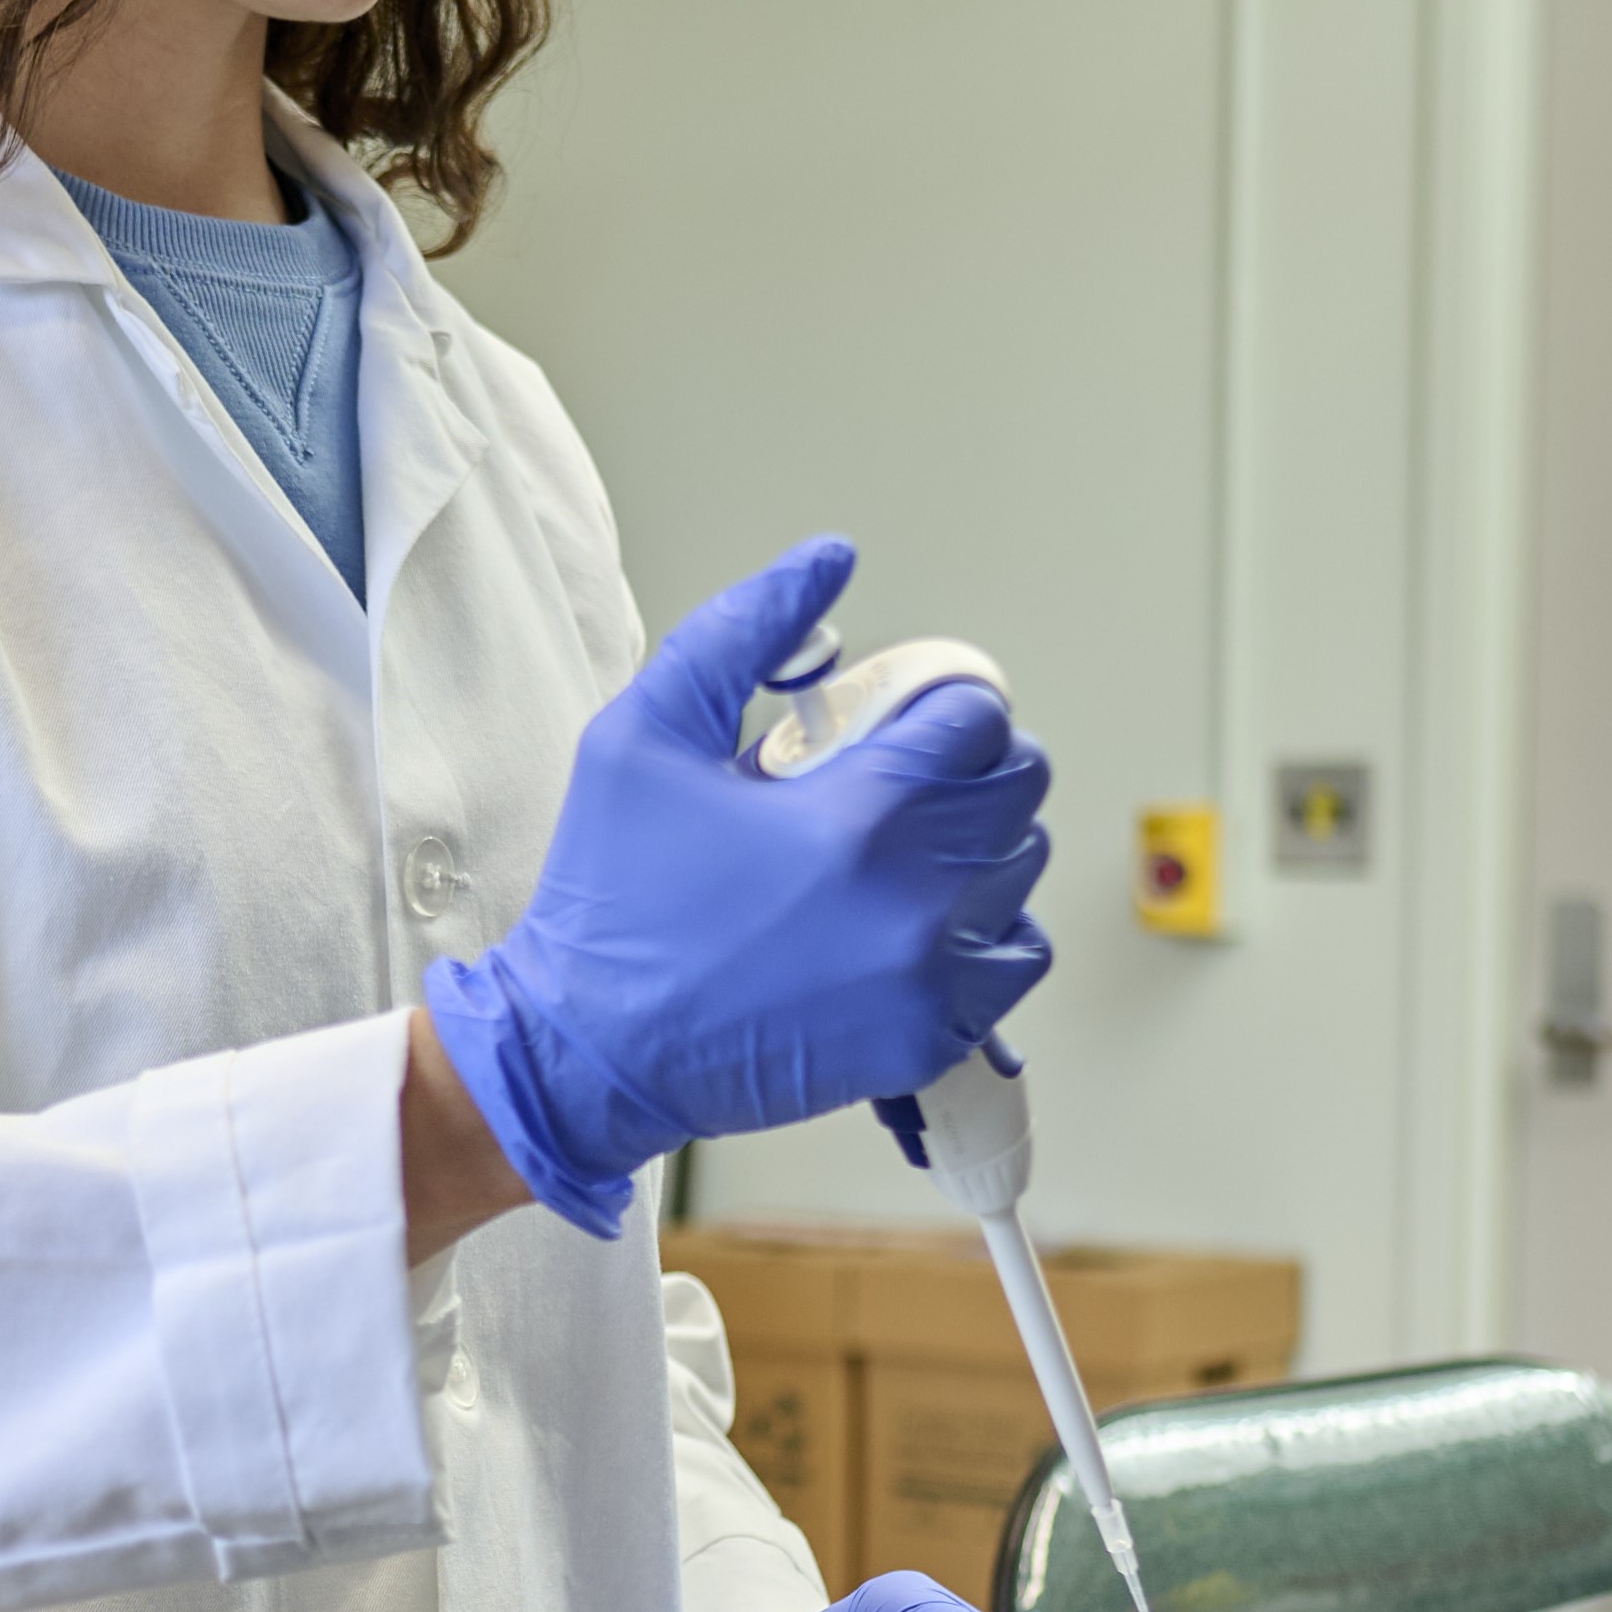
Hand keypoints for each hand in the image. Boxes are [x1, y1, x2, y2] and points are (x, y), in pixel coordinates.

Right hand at [421, 541, 1050, 1236]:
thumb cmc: (611, 902)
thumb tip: (827, 561)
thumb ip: (741, 632)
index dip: (941, 703)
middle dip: (965, 765)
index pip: (977, 718)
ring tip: (895, 853)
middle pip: (1019, 788)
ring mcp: (929, 979)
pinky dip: (984, 931)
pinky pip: (1015, 959)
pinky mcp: (929, 1038)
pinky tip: (913, 921)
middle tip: (896, 779)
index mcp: (855, 818)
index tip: (900, 721)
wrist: (589, 1051)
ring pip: (1023, 869)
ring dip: (977, 845)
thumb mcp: (643, 735)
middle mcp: (912, 900)